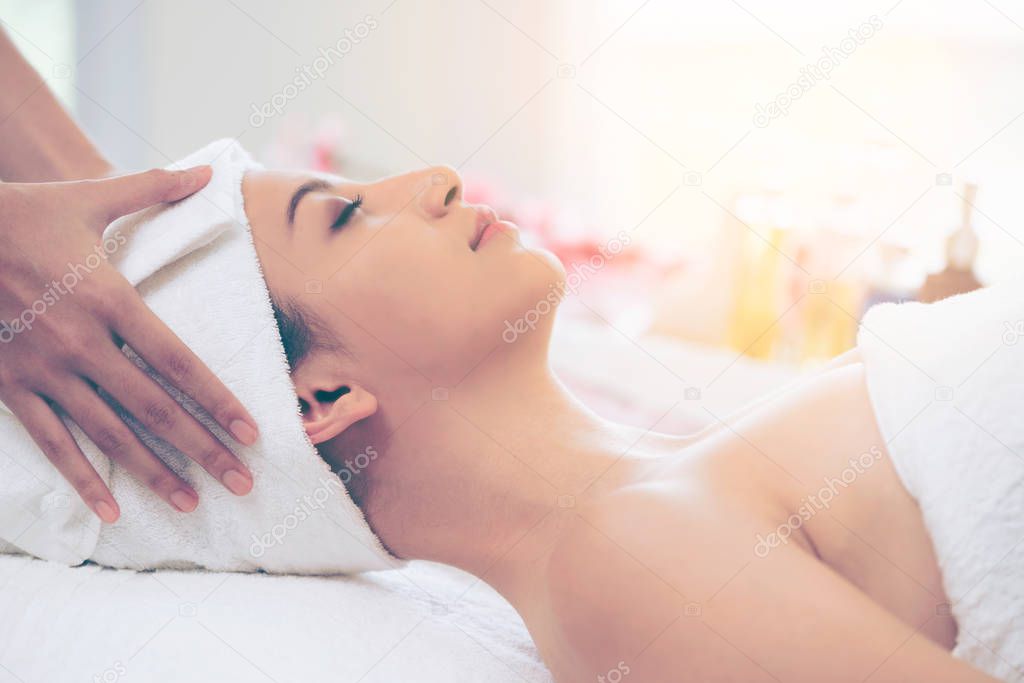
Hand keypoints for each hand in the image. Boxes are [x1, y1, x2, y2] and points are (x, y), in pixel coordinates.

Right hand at [0, 167, 258, 522]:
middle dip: (203, 448)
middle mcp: (82, 344)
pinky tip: (112, 511)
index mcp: (110, 300)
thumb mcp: (89, 198)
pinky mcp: (11, 388)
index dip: (216, 400)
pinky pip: (52, 443)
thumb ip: (154, 189)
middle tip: (243, 482)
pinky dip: (82, 479)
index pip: (178, 362)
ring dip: (155, 472)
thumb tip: (208, 173)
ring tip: (194, 503)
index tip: (252, 431)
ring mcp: (44, 371)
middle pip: (155, 409)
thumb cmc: (23, 213)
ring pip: (110, 435)